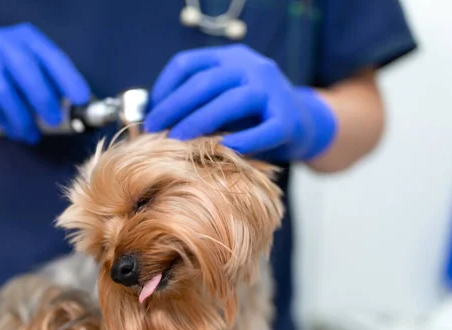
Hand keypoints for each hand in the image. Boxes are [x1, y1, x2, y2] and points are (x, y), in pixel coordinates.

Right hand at [0, 22, 90, 143]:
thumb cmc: (20, 73)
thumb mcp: (39, 66)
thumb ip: (57, 83)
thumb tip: (82, 110)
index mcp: (28, 38)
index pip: (52, 57)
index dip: (68, 79)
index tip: (81, 100)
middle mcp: (4, 44)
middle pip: (23, 69)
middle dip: (42, 99)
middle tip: (55, 120)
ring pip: (2, 91)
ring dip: (22, 118)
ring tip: (33, 135)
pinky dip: (6, 122)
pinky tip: (16, 130)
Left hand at [145, 44, 336, 160]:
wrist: (302, 125)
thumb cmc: (250, 117)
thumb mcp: (221, 101)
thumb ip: (194, 104)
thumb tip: (150, 119)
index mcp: (229, 58)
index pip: (187, 64)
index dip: (163, 89)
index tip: (149, 114)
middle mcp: (251, 67)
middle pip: (205, 82)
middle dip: (174, 108)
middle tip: (154, 131)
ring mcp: (272, 90)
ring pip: (231, 101)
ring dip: (200, 121)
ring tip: (178, 140)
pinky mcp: (287, 119)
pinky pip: (262, 131)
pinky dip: (242, 141)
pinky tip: (222, 150)